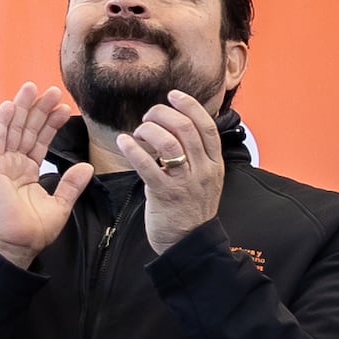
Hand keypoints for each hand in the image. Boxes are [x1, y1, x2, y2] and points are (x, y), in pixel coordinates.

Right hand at [0, 81, 87, 264]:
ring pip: (12, 129)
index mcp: (26, 171)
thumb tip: (87, 167)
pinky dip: (1, 121)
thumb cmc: (33, 230)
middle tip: (53, 90)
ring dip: (22, 108)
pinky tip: (9, 105)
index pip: (40, 140)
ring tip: (34, 88)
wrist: (17, 245)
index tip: (65, 107)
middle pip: (26, 130)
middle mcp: (12, 164)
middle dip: (39, 109)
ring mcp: (0, 164)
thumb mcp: (60, 204)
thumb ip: (71, 184)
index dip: (51, 123)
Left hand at [130, 91, 229, 252]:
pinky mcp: (165, 194)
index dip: (189, 105)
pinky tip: (123, 142)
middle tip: (149, 117)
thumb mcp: (205, 178)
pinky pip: (148, 166)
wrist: (188, 243)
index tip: (173, 95)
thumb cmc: (191, 208)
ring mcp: (185, 182)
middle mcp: (203, 170)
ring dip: (148, 130)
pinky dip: (133, 149)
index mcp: (214, 163)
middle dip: (163, 114)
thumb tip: (181, 126)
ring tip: (138, 132)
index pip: (207, 125)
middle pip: (186, 128)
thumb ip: (197, 155)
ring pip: (169, 143)